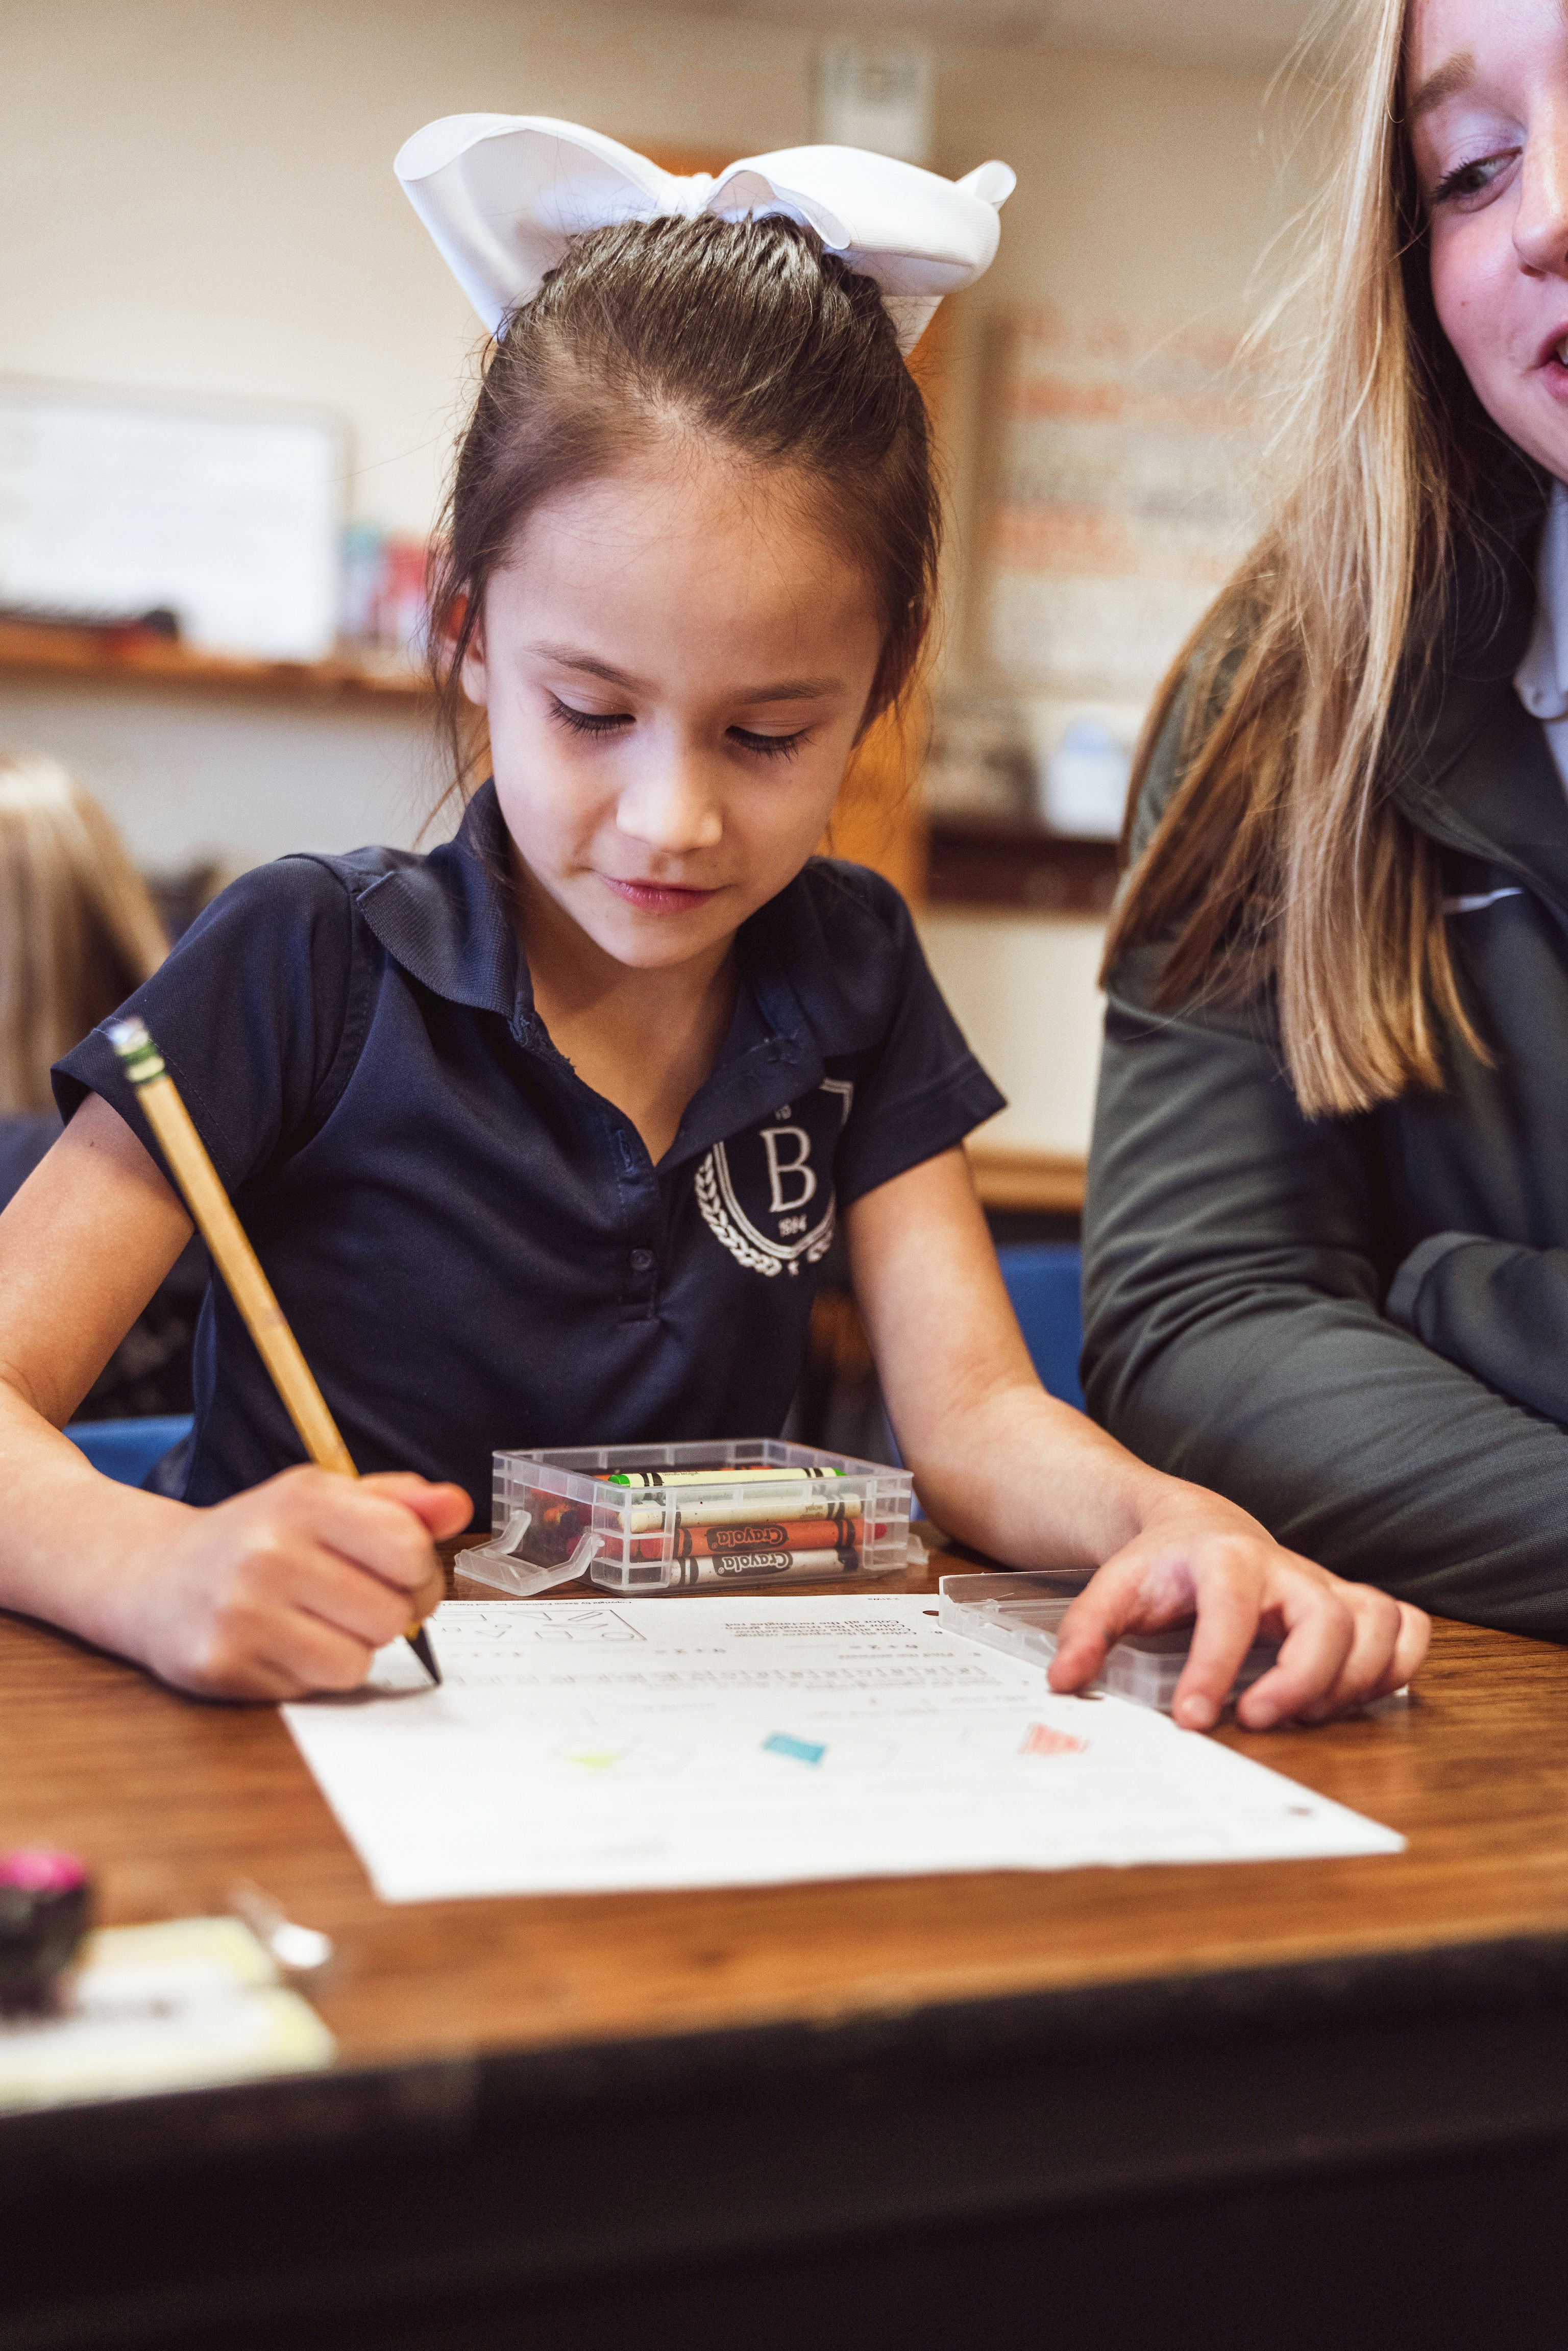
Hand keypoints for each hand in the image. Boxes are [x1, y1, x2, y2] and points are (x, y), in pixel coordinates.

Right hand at [121, 1467, 471, 1699]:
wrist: (156, 1578)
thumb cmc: (261, 1538)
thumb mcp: (326, 1500)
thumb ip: (400, 1504)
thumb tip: (456, 1506)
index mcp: (305, 1499)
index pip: (409, 1549)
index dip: (418, 1570)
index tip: (398, 1570)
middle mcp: (269, 1550)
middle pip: (391, 1613)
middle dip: (388, 1614)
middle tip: (354, 1601)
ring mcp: (241, 1611)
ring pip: (357, 1660)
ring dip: (351, 1649)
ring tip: (317, 1623)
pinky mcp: (222, 1665)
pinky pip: (315, 1689)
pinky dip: (311, 1674)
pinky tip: (282, 1645)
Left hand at [1046, 1485, 1429, 1730]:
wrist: (1198, 1529)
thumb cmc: (1161, 1566)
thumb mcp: (1113, 1589)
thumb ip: (1087, 1631)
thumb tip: (1065, 1682)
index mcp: (1227, 1559)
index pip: (1232, 1612)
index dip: (1216, 1667)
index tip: (1193, 1719)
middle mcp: (1289, 1568)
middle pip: (1330, 1617)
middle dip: (1305, 1678)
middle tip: (1257, 1720)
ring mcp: (1328, 1586)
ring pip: (1378, 1622)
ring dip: (1354, 1679)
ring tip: (1302, 1713)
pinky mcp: (1354, 1604)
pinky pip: (1408, 1627)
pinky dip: (1399, 1664)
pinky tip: (1355, 1695)